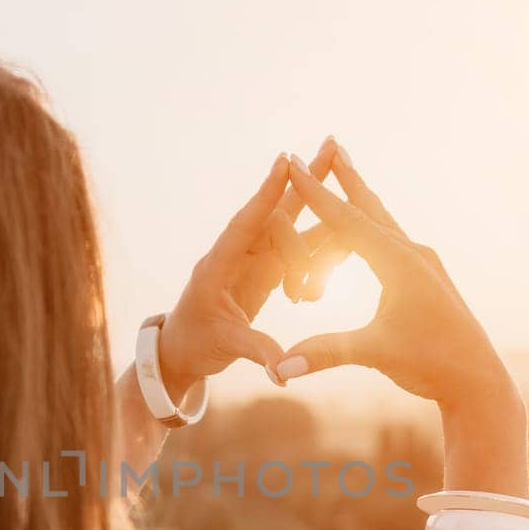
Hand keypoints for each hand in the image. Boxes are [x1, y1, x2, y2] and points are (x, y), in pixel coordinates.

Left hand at [158, 142, 339, 397]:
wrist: (185, 350)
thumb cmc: (196, 344)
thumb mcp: (225, 348)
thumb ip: (257, 351)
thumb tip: (285, 371)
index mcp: (218, 265)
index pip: (245, 223)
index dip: (266, 193)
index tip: (284, 160)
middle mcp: (238, 254)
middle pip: (275, 216)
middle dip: (304, 197)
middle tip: (330, 158)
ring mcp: (254, 258)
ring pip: (291, 226)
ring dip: (318, 211)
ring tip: (342, 166)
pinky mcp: (266, 269)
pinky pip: (297, 246)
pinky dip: (319, 240)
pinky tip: (344, 219)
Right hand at [275, 147, 523, 426]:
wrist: (477, 380)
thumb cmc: (429, 364)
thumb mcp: (374, 353)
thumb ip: (324, 353)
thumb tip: (277, 368)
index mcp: (398, 263)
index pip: (347, 220)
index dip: (316, 193)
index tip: (294, 162)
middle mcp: (413, 255)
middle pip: (371, 207)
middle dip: (347, 178)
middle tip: (330, 143)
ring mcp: (424, 266)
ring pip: (384, 224)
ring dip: (361, 201)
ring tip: (347, 180)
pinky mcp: (429, 280)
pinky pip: (393, 244)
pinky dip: (373, 229)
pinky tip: (371, 234)